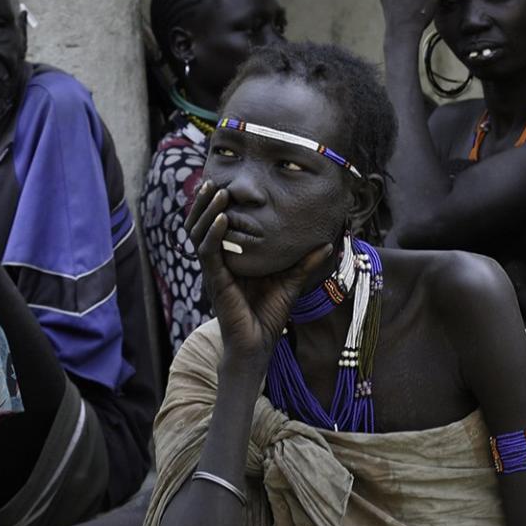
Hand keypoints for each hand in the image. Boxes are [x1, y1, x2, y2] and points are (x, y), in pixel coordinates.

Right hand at [185, 180, 334, 364]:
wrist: (258, 345)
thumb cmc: (269, 316)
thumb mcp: (290, 282)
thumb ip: (304, 262)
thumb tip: (327, 244)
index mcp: (229, 259)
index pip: (214, 226)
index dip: (214, 206)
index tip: (223, 184)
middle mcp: (217, 263)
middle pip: (199, 226)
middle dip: (204, 203)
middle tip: (212, 180)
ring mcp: (213, 272)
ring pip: (198, 235)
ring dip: (206, 211)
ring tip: (216, 191)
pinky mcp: (215, 282)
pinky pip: (208, 253)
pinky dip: (214, 234)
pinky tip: (222, 218)